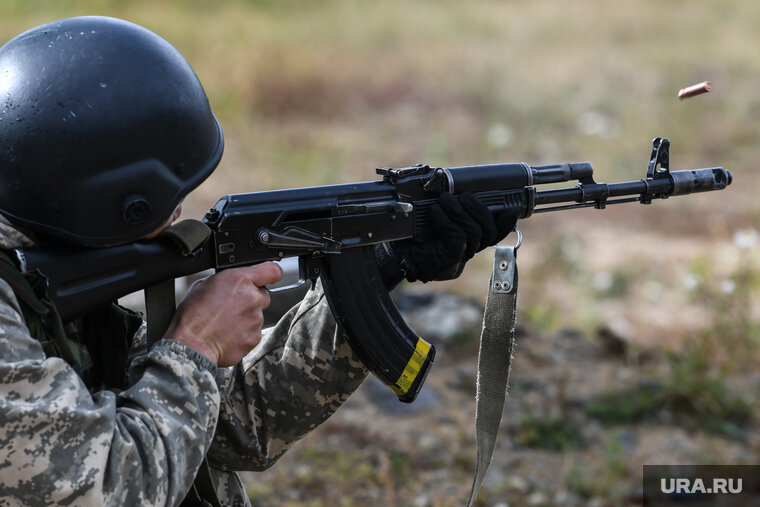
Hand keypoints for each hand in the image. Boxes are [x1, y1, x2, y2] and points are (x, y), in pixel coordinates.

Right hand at [163, 262, 282, 366]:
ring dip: (246, 317)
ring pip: (257, 315)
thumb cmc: (192, 316)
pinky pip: (254, 331)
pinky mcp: (255, 337)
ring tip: (225, 323)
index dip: (270, 274)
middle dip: (251, 299)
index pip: (272, 270)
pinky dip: (244, 333)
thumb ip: (226, 281)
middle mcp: (252, 297)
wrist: (191, 345)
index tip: (267, 276)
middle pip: (263, 294)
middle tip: (232, 306)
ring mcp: (256, 318)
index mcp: (240, 280)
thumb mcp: (203, 284)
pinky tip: (227, 334)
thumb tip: (232, 283)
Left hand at [377, 193, 517, 284]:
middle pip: (489, 233)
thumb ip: (446, 206)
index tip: (512, 209)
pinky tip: (436, 213)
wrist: (385, 253)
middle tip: (462, 196)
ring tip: (444, 201)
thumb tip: (456, 190)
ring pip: (475, 233)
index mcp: (463, 243)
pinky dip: (448, 221)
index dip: (505, 223)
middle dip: (479, 209)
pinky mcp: (447, 261)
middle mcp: (464, 253)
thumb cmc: (403, 234)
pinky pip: (458, 237)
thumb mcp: (427, 215)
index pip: (493, 235)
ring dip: (460, 211)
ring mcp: (456, 260)